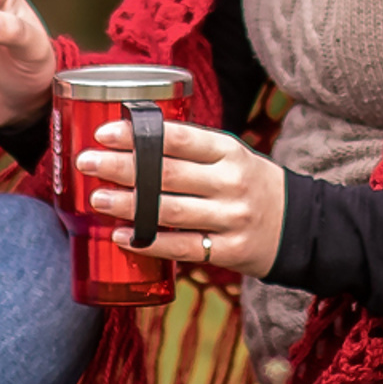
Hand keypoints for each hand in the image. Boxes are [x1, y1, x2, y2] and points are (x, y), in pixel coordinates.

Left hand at [78, 119, 285, 279]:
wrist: (296, 225)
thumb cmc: (248, 183)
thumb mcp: (230, 156)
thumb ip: (190, 150)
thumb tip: (129, 140)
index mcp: (229, 151)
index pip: (176, 139)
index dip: (137, 135)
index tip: (102, 132)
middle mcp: (231, 183)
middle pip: (166, 174)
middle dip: (121, 167)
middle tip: (86, 162)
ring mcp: (231, 219)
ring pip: (169, 211)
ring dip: (128, 205)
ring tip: (97, 198)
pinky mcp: (229, 251)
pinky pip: (181, 248)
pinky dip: (149, 242)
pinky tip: (123, 236)